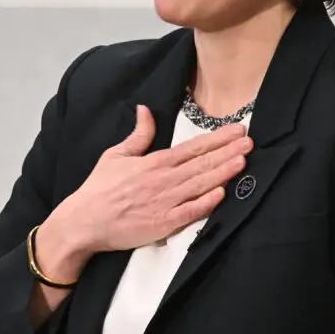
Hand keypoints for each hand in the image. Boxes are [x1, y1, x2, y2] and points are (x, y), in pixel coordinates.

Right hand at [47, 104, 252, 256]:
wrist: (84, 221)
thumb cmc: (99, 189)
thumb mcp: (115, 155)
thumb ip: (138, 135)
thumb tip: (145, 109)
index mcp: (153, 163)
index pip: (192, 147)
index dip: (217, 138)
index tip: (236, 130)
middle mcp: (163, 180)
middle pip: (202, 163)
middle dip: (228, 151)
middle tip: (250, 141)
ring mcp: (164, 202)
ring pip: (200, 184)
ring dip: (223, 172)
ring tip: (243, 160)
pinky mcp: (163, 224)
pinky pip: (189, 212)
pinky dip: (206, 203)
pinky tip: (222, 193)